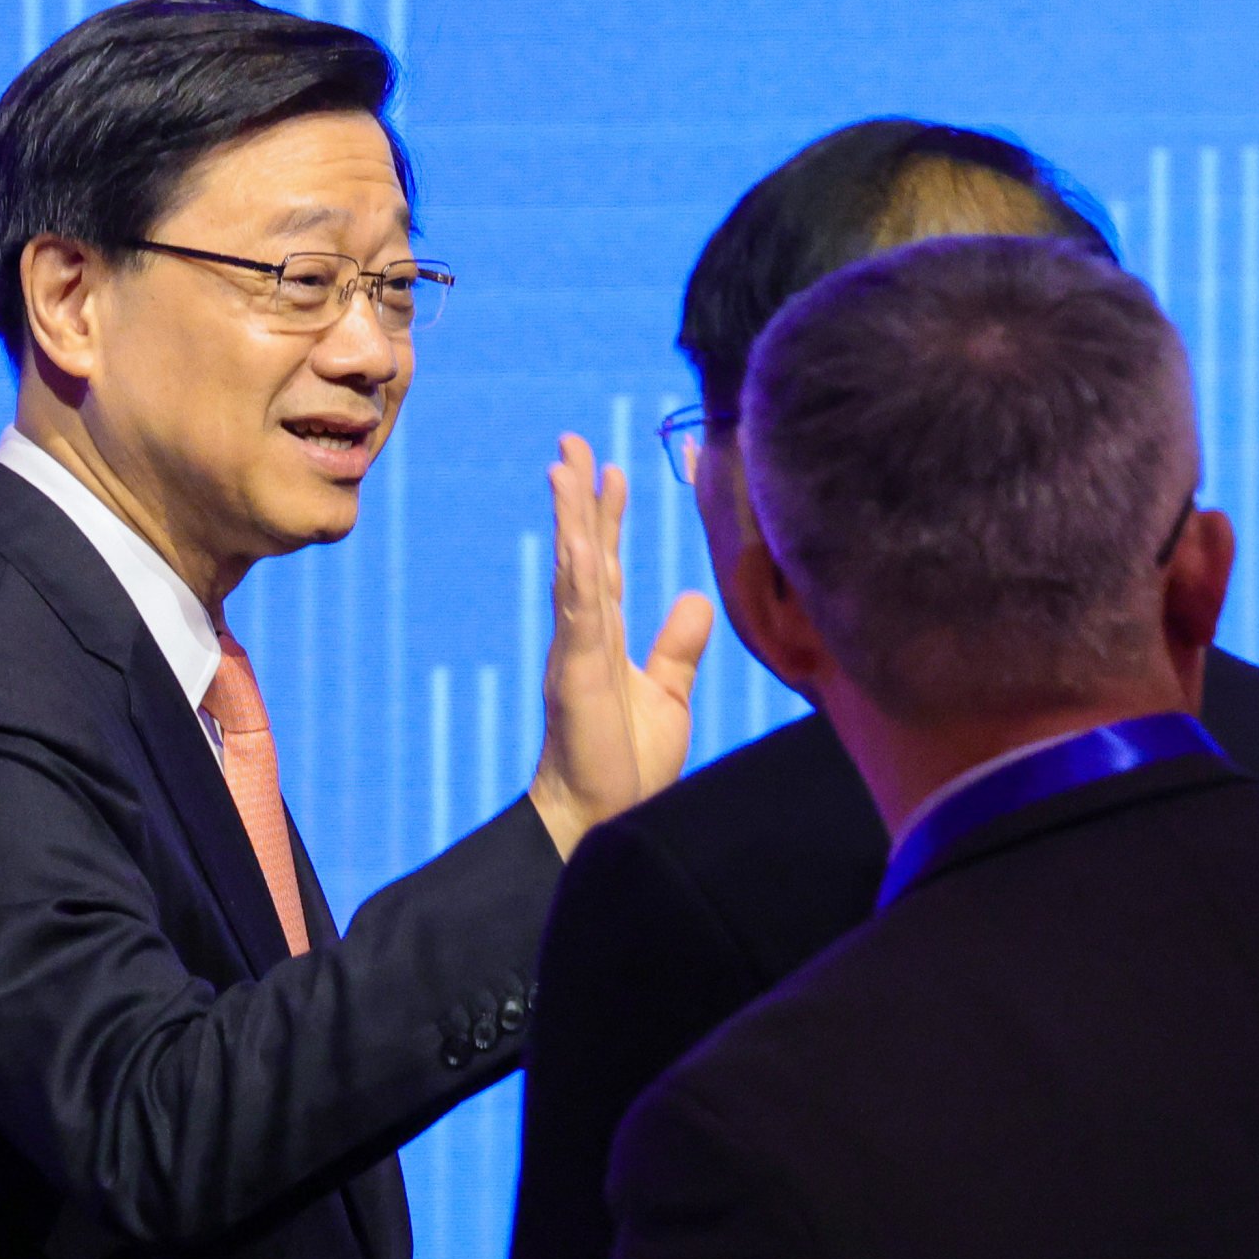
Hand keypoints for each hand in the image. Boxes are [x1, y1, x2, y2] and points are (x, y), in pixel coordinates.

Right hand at [526, 431, 712, 854]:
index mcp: (605, 639)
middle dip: (578, 496)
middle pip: (581, 551)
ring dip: (569, 517)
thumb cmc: (628, 764)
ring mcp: (575, 649)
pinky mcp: (575, 671)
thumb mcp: (668, 694)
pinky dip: (576, 571)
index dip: (607, 517)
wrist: (603, 815)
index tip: (612, 470)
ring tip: (563, 468)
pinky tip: (576, 535)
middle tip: (572, 443)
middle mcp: (584, 635)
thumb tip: (694, 596)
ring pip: (573, 568)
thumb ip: (678, 646)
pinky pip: (576, 611)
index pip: (606, 564)